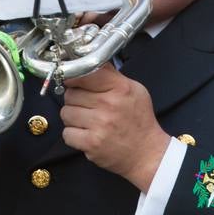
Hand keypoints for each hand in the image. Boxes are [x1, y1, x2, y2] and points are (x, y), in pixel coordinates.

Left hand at [59, 64, 169, 191]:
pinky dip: (74, 135)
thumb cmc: (139, 120)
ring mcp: (99, 125)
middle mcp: (109, 105)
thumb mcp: (134, 90)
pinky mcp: (91, 144)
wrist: (147, 153)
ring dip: (73, 117)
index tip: (73, 82)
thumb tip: (90, 61)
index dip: (74, 77)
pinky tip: (87, 134)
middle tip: (87, 105)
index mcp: (120, 88)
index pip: (84, 73)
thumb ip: (111, 75)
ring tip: (87, 120)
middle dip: (75, 99)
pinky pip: (67, 133)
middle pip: (71, 94)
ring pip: (66, 113)